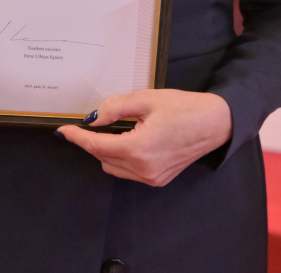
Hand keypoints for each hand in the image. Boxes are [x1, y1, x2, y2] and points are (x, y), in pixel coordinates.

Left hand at [56, 89, 231, 186]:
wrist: (216, 123)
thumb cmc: (184, 107)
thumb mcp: (148, 99)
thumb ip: (116, 108)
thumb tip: (93, 119)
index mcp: (139, 149)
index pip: (97, 146)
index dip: (78, 138)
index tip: (64, 131)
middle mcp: (143, 169)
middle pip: (103, 158)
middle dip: (95, 142)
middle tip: (98, 123)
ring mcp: (152, 178)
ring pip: (114, 168)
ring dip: (108, 152)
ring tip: (119, 130)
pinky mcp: (159, 180)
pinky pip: (129, 172)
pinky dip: (123, 159)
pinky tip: (132, 141)